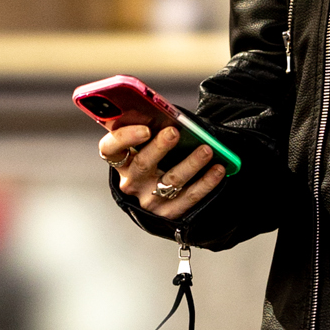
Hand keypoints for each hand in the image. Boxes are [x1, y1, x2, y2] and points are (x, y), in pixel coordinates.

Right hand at [98, 120, 225, 219]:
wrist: (162, 199)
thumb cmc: (158, 161)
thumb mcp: (148, 148)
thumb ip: (152, 131)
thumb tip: (169, 115)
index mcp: (122, 162)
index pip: (110, 149)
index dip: (124, 138)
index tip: (145, 129)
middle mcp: (132, 182)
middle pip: (143, 164)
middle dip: (160, 147)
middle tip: (174, 132)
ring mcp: (149, 200)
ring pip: (171, 180)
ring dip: (191, 163)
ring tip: (207, 149)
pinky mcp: (169, 214)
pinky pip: (190, 197)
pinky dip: (206, 182)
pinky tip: (218, 169)